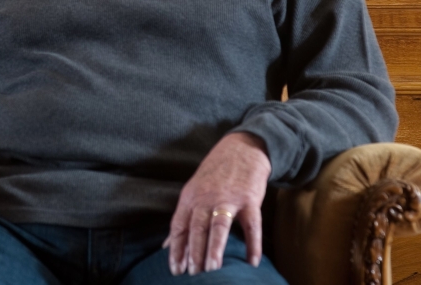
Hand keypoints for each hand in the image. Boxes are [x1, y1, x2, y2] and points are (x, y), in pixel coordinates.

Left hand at [164, 131, 271, 275]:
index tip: (175, 269)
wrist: (242, 148)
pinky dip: (253, 244)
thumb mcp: (193, 191)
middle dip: (193, 252)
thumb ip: (183, 218)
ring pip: (219, 225)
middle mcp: (206, 197)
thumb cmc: (215, 173)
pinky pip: (252, 224)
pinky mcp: (250, 198)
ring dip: (215, 248)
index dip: (176, 248)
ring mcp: (228, 198)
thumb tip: (166, 245)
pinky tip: (252, 261)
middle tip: (192, 274)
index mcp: (190, 197)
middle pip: (196, 227)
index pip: (179, 225)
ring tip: (212, 269)